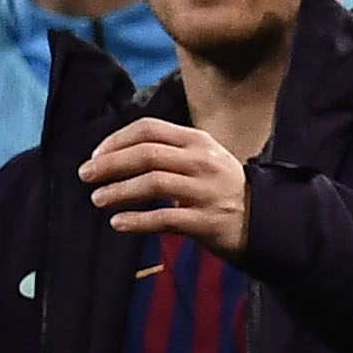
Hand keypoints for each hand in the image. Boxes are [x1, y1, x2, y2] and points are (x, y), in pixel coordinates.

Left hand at [80, 120, 252, 257]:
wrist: (266, 220)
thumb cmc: (221, 188)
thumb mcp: (202, 159)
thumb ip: (167, 152)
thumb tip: (113, 156)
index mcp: (198, 142)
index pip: (149, 129)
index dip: (115, 141)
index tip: (95, 156)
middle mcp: (203, 162)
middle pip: (146, 155)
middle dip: (109, 165)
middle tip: (86, 176)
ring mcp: (207, 191)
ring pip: (153, 183)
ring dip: (119, 191)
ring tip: (98, 199)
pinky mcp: (207, 221)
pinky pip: (165, 218)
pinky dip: (136, 221)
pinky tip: (118, 223)